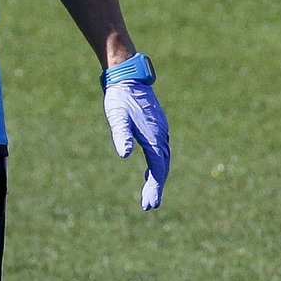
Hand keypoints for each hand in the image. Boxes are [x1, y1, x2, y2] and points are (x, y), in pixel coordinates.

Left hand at [103, 80, 169, 209]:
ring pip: (163, 159)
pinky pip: (161, 152)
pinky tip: (151, 172)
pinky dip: (157, 165)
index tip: (149, 205)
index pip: (158, 169)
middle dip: (156, 187)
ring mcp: (161, 130)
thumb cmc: (119, 96)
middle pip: (163, 167)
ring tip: (150, 195)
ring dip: (158, 177)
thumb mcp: (117, 116)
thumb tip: (124, 154)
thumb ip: (121, 134)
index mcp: (154, 136)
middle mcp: (162, 135)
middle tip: (149, 205)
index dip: (154, 187)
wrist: (127, 75)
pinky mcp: (157, 126)